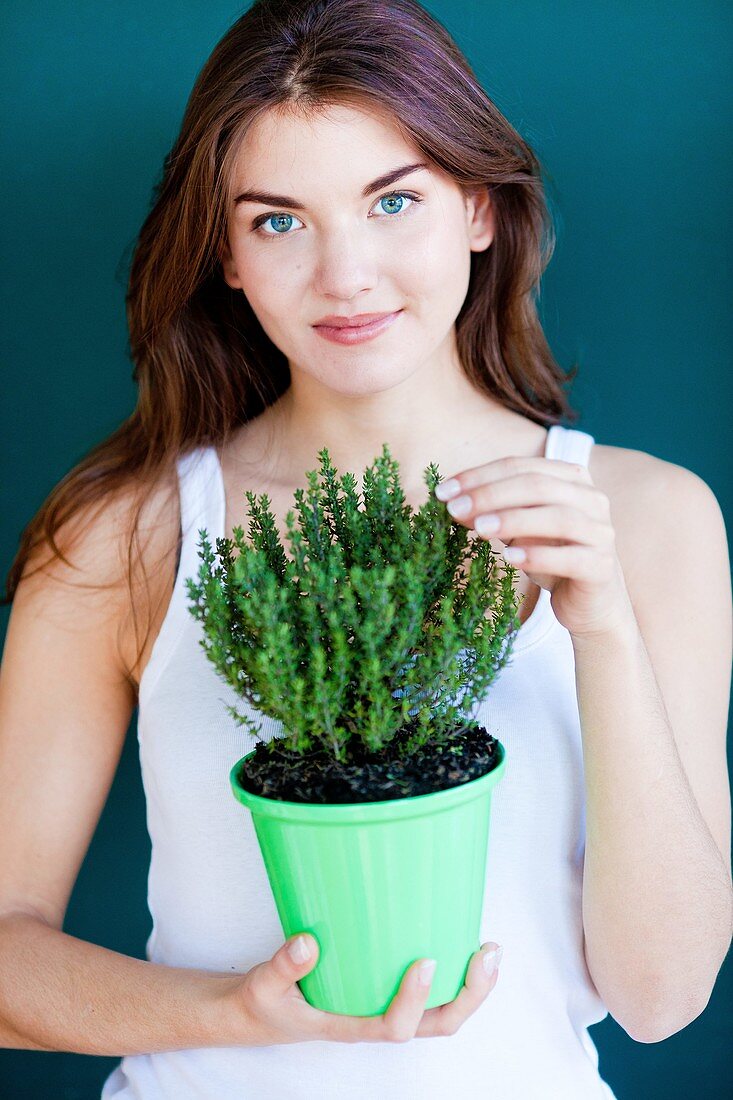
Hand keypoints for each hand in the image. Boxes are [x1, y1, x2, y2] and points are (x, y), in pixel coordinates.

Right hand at [218, 934, 501, 1044]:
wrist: (262, 1011)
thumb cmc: (268, 1003)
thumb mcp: (264, 987)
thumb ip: (283, 968)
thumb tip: (307, 943)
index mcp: (350, 1027)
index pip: (393, 1027)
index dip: (415, 1000)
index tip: (425, 962)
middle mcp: (376, 1020)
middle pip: (436, 1025)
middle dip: (468, 996)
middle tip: (486, 955)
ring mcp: (385, 1006)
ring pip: (441, 1011)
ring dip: (470, 986)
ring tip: (490, 950)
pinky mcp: (385, 989)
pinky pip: (430, 992)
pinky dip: (453, 973)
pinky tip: (460, 939)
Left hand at [434, 455, 634, 638]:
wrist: (589, 602)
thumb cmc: (551, 555)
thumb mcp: (517, 529)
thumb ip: (491, 512)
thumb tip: (453, 503)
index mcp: (571, 478)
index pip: (521, 466)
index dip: (480, 476)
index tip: (444, 491)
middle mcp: (592, 499)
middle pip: (539, 486)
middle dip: (491, 495)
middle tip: (455, 509)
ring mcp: (601, 532)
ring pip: (559, 517)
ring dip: (514, 520)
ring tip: (479, 530)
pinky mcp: (601, 567)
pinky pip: (572, 557)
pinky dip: (539, 555)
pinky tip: (510, 558)